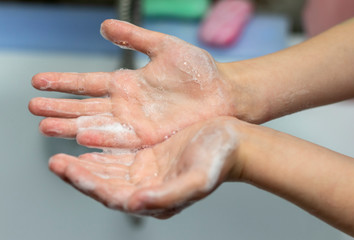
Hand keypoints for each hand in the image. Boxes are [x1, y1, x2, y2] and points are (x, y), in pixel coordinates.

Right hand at [29, 19, 235, 148]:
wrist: (224, 94)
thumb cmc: (199, 71)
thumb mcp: (164, 47)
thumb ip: (134, 37)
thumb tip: (104, 26)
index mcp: (127, 83)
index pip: (87, 83)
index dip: (63, 82)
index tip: (38, 82)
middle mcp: (126, 105)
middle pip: (85, 106)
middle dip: (58, 107)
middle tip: (32, 108)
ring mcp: (135, 123)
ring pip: (96, 124)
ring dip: (70, 125)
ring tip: (44, 126)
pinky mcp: (148, 138)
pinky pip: (118, 139)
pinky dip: (98, 139)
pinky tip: (78, 139)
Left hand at [48, 117, 240, 217]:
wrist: (232, 142)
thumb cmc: (219, 161)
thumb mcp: (197, 180)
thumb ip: (168, 196)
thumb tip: (135, 203)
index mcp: (156, 199)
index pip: (113, 196)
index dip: (89, 185)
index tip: (68, 170)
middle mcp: (148, 188)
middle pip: (105, 185)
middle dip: (79, 175)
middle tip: (55, 163)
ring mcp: (147, 172)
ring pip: (108, 171)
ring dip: (85, 165)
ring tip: (62, 156)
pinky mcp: (150, 157)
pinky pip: (119, 157)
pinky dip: (101, 153)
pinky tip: (87, 149)